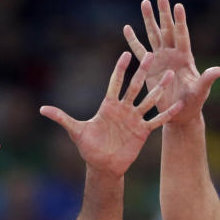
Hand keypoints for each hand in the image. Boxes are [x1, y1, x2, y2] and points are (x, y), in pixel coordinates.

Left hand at [40, 52, 181, 176]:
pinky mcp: (142, 131)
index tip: (126, 54)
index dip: (120, 69)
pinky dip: (166, 114)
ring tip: (170, 75)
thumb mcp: (75, 131)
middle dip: (142, 72)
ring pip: (148, 100)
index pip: (115, 82)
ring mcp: (134, 119)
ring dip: (158, 89)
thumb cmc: (88, 148)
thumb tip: (42, 109)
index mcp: (108, 105)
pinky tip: (177, 106)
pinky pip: (156, 121)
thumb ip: (62, 118)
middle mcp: (123, 109)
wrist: (102, 165)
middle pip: (134, 86)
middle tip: (151, 56)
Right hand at [123, 0, 219, 123]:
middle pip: (168, 30)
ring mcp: (161, 59)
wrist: (180, 114)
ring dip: (149, 20)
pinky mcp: (150, 67)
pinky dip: (133, 41)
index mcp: (185, 58)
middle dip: (164, 13)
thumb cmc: (193, 104)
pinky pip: (140, 51)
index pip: (182, 36)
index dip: (180, 22)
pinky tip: (127, 28)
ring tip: (144, 2)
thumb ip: (207, 79)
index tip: (178, 6)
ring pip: (154, 35)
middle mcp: (173, 54)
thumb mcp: (201, 92)